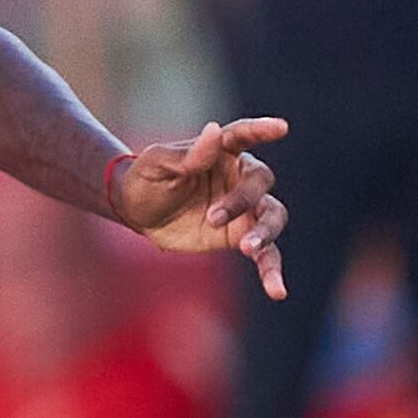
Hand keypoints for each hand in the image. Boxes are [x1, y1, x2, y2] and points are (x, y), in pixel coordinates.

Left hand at [110, 118, 289, 299]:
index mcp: (220, 152)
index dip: (261, 130)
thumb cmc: (146, 179)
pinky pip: (266, 253)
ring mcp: (245, 209)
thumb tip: (214, 132)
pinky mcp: (241, 236)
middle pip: (259, 182)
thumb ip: (187, 154)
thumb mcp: (157, 164)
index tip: (280, 127)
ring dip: (265, 231)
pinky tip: (277, 290)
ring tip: (247, 247)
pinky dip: (272, 270)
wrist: (137, 213)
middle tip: (213, 217)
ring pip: (272, 216)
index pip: (243, 136)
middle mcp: (239, 177)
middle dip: (241, 200)